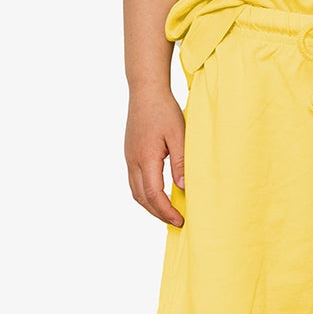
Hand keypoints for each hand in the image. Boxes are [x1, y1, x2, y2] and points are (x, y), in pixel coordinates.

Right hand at [125, 89, 187, 225]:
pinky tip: (159, 194)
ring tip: (168, 212)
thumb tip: (183, 187)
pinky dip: (146, 193)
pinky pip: (134, 181)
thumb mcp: (179, 135)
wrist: (145, 91)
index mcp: (145, 158)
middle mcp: (133, 161)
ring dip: (150, 205)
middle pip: (142, 198)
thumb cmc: (164, 110)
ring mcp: (129, 157)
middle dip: (158, 213)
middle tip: (176, 221)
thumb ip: (180, 162)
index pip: (154, 194)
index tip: (181, 220)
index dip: (166, 211)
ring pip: (135, 191)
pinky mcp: (130, 153)